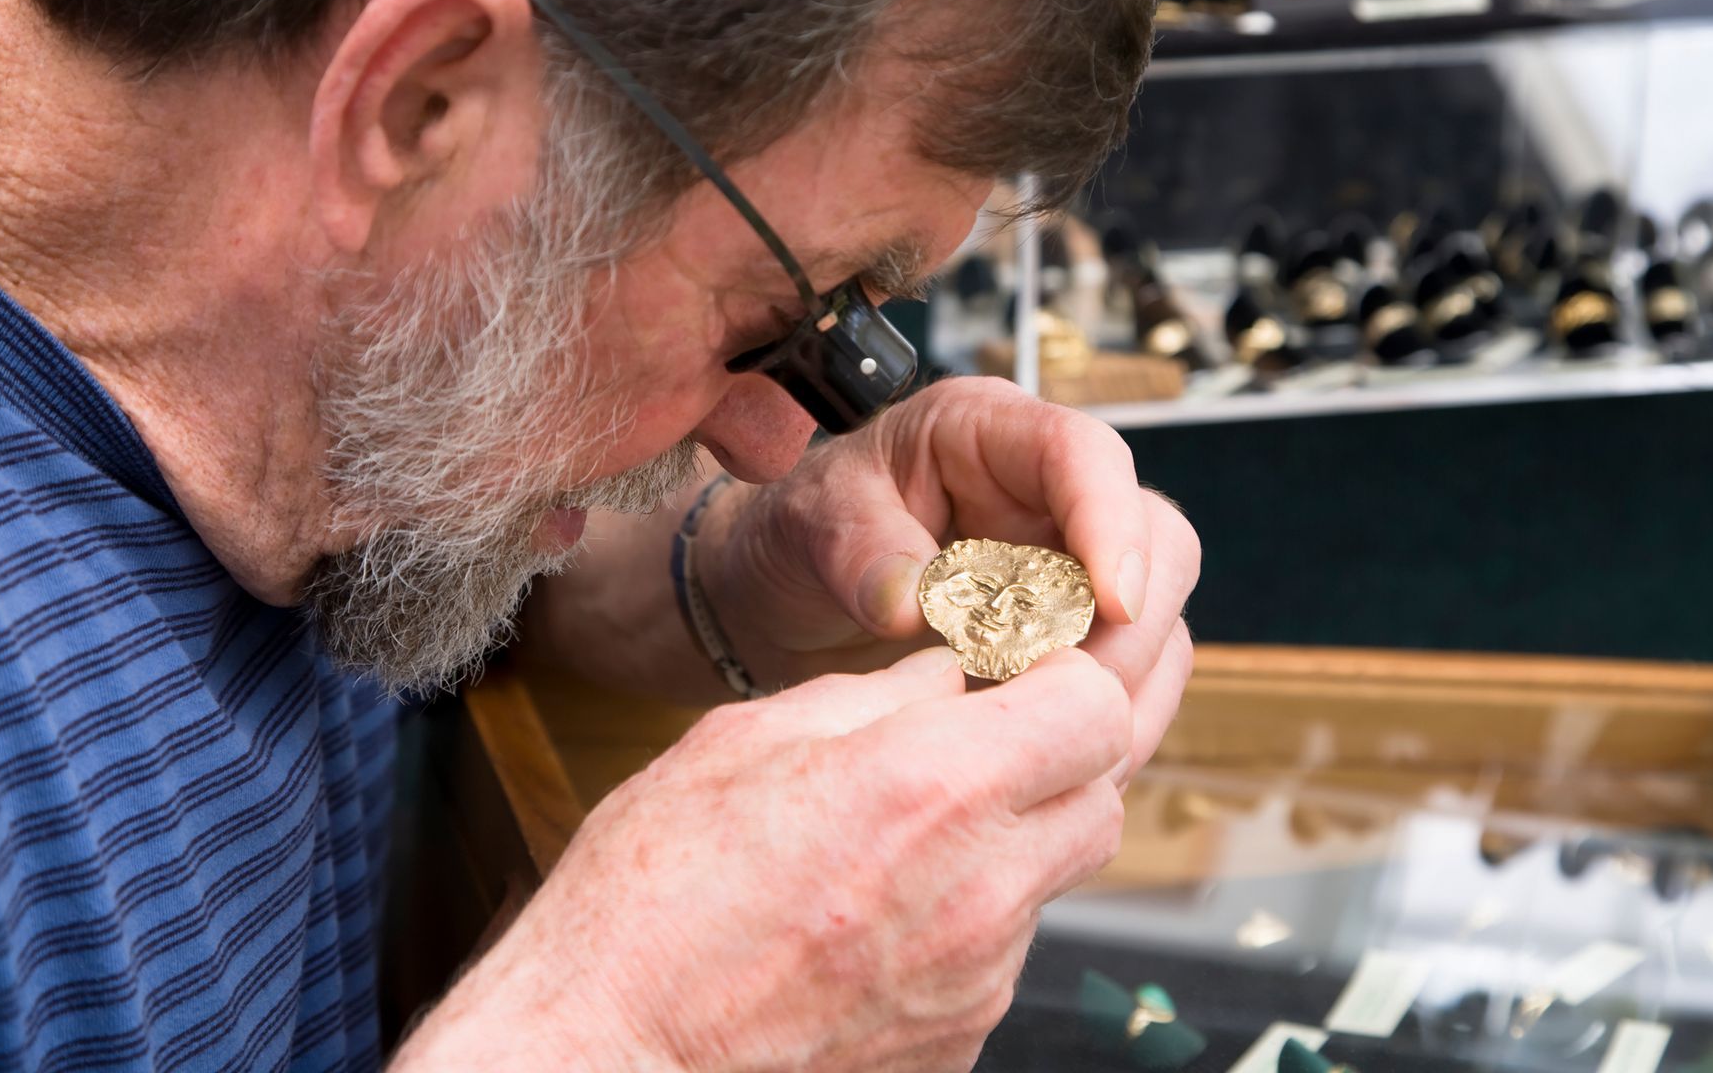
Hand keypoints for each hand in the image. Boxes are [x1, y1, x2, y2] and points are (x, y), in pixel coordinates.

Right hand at [395, 645, 1133, 1071]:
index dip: (1064, 680)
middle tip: (968, 751)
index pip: (1098, 709)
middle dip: (1053, 761)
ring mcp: (976, 981)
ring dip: (1000, 843)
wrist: (612, 1051)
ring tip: (890, 844)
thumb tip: (949, 678)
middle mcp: (980, 890)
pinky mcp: (958, 1044)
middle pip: (1100, 799)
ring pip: (1046, 880)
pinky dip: (958, 923)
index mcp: (932, 788)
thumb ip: (874, 699)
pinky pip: (996, 958)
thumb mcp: (747, 740)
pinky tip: (866, 920)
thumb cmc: (651, 896)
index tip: (1016, 678)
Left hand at [705, 377, 1198, 777]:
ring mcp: (1074, 561)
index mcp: (987, 432)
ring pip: (1159, 616)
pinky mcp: (1078, 628)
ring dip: (1122, 682)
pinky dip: (1110, 719)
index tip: (1111, 603)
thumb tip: (911, 601)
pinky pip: (1135, 673)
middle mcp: (1051, 490)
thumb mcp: (811, 523)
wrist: (788, 593)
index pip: (1085, 455)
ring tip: (1050, 738)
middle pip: (1158, 540)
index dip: (1113, 526)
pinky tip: (1056, 757)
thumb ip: (860, 552)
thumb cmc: (803, 532)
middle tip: (1065, 699)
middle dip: (1127, 625)